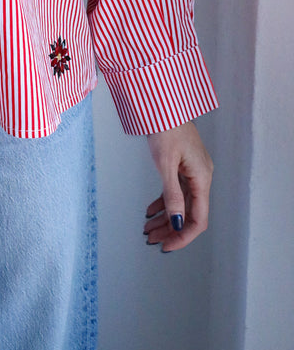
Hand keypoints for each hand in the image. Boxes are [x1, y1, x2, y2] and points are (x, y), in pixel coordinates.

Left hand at [143, 121, 212, 251]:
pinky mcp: (182, 165)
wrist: (162, 103)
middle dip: (171, 230)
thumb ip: (172, 195)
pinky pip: (175, 191)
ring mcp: (192, 171)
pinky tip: (150, 211)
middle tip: (152, 241)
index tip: (167, 246)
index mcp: (202, 178)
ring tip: (148, 229)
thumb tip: (177, 222)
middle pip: (189, 214)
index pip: (198, 219)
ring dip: (165, 218)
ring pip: (181, 204)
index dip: (183, 236)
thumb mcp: (166, 163)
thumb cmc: (165, 126)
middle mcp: (201, 176)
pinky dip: (164, 203)